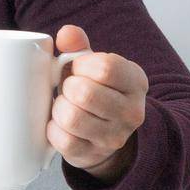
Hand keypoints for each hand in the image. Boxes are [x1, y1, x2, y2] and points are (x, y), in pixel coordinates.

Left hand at [47, 24, 148, 183]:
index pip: (106, 68)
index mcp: (136, 81)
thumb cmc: (94, 90)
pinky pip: (63, 140)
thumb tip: (67, 34)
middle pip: (85, 93)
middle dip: (67, 87)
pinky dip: (54, 129)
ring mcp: (115, 137)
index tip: (77, 68)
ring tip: (65, 105)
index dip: (81, 65)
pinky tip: (60, 124)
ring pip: (72, 118)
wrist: (104, 133)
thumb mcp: (91, 65)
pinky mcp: (94, 155)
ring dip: (60, 108)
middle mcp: (132, 112)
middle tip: (69, 89)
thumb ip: (78, 46)